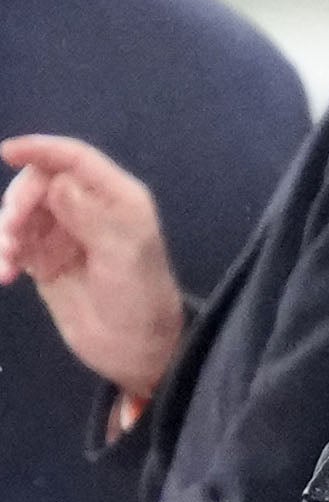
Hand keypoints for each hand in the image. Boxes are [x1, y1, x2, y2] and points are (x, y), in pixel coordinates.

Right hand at [0, 135, 186, 405]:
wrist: (135, 352)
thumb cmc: (141, 300)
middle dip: (18, 202)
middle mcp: (90, 209)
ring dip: (4, 231)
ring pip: (20, 212)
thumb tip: (58, 182)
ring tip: (6, 262)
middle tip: (11, 234)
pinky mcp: (44, 259)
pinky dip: (2, 253)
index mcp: (117, 199)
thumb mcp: (125, 256)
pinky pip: (12, 242)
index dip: (42, 150)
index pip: (75, 160)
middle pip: (39, 184)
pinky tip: (3, 276)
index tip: (7, 153)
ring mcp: (65, 234)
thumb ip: (92, 217)